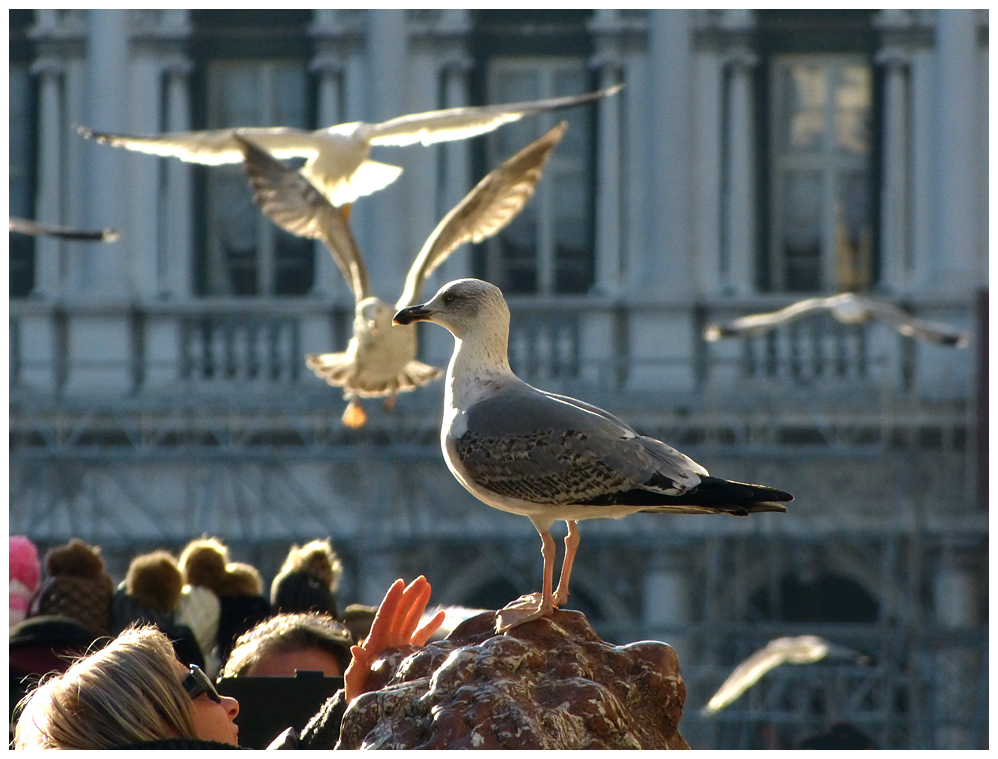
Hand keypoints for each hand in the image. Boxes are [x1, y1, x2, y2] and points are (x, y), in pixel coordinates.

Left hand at [343, 576, 444, 702]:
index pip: (384, 616)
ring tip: (427, 587)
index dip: (392, 599)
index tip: (399, 583)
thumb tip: (354, 648)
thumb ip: (356, 667)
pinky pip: (421, 636)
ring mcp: (399, 646)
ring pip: (410, 619)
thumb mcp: (354, 683)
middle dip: (410, 595)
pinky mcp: (408, 654)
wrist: (368, 710)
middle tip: (422, 579)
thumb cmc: (358, 697)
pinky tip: (442, 615)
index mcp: (376, 644)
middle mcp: (388, 640)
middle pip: (400, 613)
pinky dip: (431, 625)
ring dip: (419, 603)